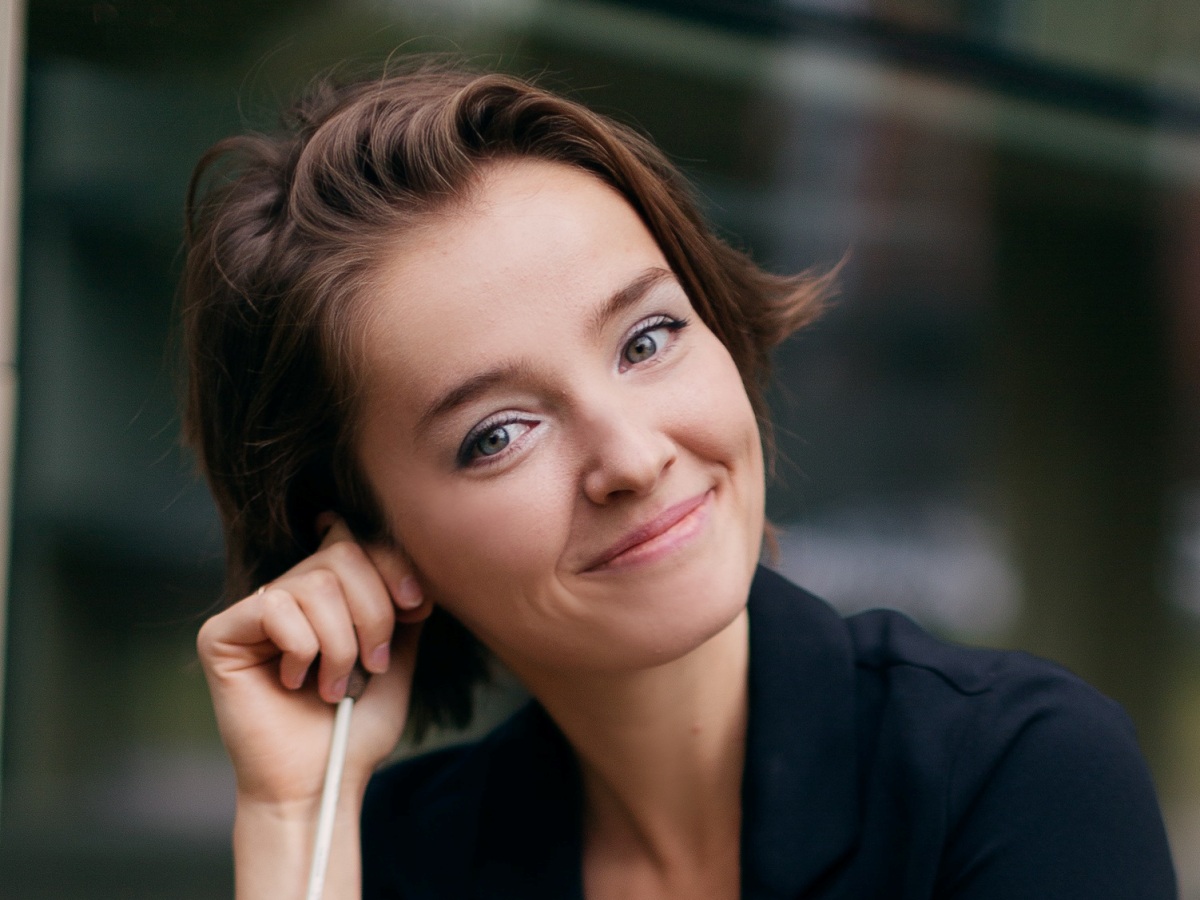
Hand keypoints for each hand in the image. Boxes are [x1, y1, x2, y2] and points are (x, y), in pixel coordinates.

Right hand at [197, 516, 428, 810]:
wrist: (319, 783)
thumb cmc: (353, 730)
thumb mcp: (395, 661)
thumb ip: (401, 612)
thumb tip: (415, 571)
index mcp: (325, 595)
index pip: (358, 543)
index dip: (393, 565)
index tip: (418, 605)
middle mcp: (287, 593)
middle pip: (342, 555)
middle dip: (373, 612)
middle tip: (371, 665)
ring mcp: (252, 612)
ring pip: (314, 585)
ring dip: (340, 644)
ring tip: (333, 686)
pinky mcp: (221, 633)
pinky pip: (275, 608)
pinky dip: (302, 650)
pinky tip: (294, 683)